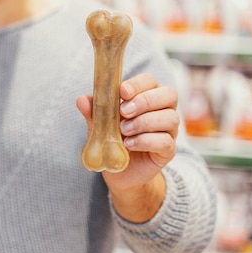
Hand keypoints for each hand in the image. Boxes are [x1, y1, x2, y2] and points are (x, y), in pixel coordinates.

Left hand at [77, 73, 177, 219]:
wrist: (121, 171)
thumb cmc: (113, 139)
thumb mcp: (100, 124)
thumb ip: (94, 111)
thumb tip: (82, 99)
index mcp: (148, 97)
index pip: (151, 81)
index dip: (138, 84)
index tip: (122, 91)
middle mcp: (164, 110)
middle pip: (169, 95)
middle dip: (145, 101)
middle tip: (123, 112)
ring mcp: (169, 130)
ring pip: (170, 118)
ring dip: (144, 122)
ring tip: (123, 130)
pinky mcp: (168, 150)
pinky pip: (165, 141)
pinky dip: (145, 141)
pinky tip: (129, 144)